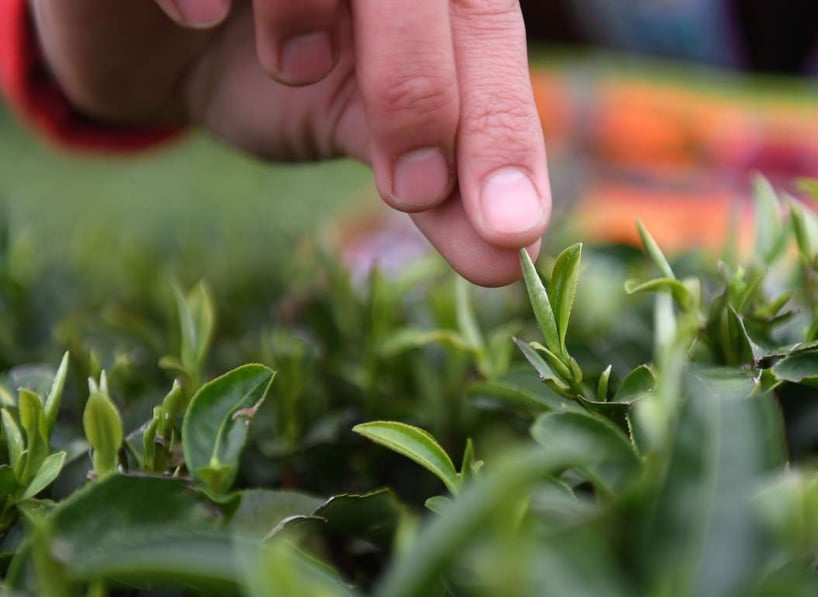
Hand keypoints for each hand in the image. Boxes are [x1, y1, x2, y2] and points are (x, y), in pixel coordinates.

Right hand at [30, 0, 549, 285]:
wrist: (162, 35)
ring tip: (294, 69)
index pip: (489, 29)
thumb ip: (441, 186)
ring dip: (308, 13)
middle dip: (420, 90)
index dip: (503, 126)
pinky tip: (195, 19)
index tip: (508, 226)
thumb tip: (509, 264)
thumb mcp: (368, 130)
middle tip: (409, 188)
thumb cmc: (288, 71)